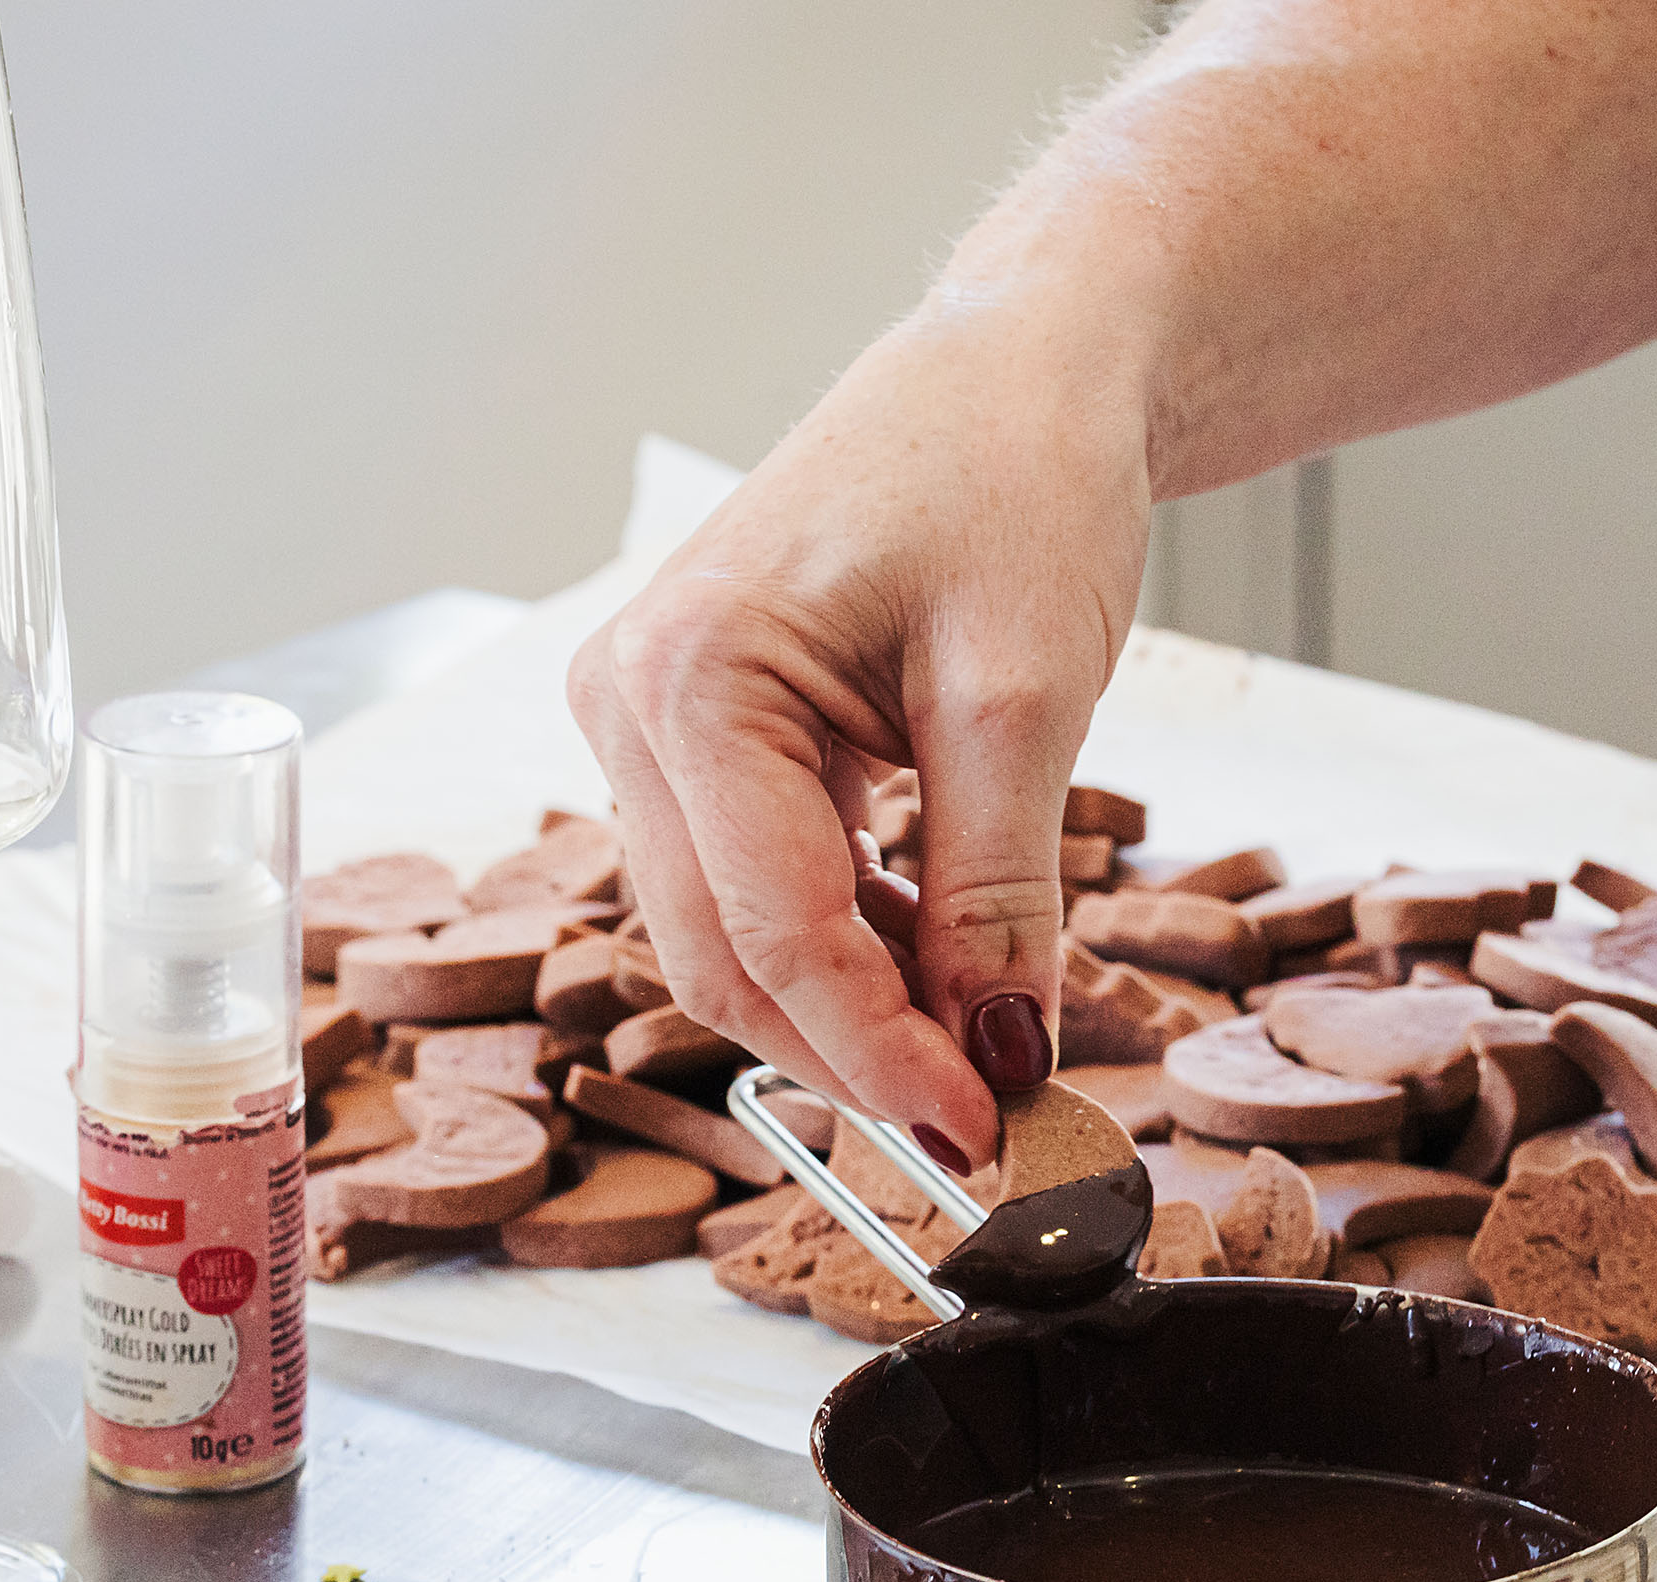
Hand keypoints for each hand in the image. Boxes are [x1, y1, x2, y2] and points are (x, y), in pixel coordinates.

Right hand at [567, 309, 1149, 1170]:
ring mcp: (647, 719)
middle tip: (981, 1126)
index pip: (774, 932)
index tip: (980, 1135)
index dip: (880, 1055)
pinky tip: (933, 965)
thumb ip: (997, 894)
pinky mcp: (696, 734)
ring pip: (728, 934)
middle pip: (724, 955)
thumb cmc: (1015, 479)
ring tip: (977, 1049)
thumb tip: (999, 1057)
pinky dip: (841, 942)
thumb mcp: (1024, 701)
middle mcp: (632, 702)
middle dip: (853, 1055)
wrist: (1015, 372)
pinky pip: (749, 880)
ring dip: (846, 1009)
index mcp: (690, 676)